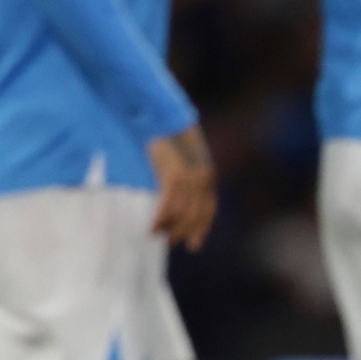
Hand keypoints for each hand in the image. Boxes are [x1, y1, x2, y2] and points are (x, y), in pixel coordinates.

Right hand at [147, 124, 216, 249]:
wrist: (163, 114)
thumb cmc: (169, 132)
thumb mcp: (185, 154)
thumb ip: (185, 171)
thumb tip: (175, 190)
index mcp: (207, 173)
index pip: (208, 208)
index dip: (201, 228)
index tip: (194, 244)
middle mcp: (203, 179)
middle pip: (195, 215)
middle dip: (184, 231)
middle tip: (171, 242)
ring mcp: (190, 179)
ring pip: (181, 213)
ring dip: (169, 228)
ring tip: (157, 236)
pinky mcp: (175, 177)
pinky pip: (167, 205)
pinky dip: (159, 219)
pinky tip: (151, 227)